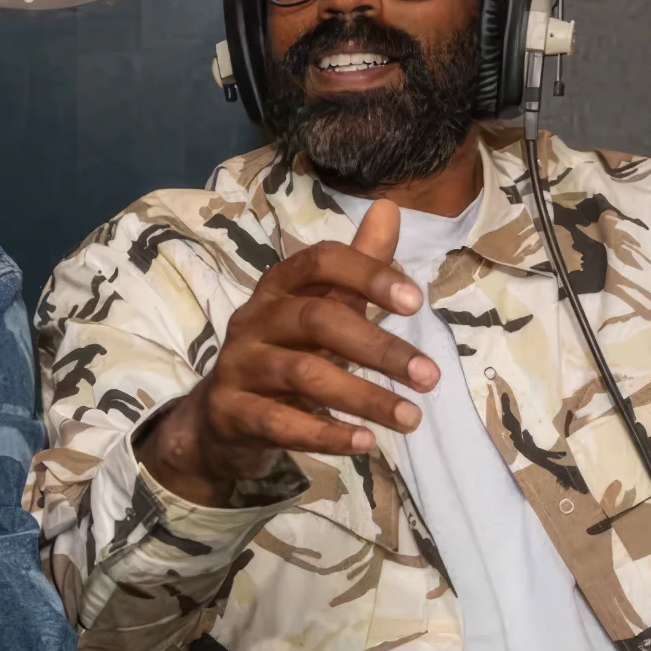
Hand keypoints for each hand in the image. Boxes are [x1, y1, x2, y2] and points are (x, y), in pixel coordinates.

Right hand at [140, 201, 438, 507]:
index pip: (319, 263)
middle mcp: (253, 320)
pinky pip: (280, 422)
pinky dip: (324, 433)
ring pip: (303, 374)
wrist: (221, 418)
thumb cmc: (284, 353)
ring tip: (410, 418)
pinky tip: (363, 442)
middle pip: (316, 320)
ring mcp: (239, 366)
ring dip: (364, 397)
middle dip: (378, 346)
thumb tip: (390, 208)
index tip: (416, 302)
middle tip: (429, 376)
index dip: (367, 274)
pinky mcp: (232, 412)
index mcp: (277, 288)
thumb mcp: (320, 308)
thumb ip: (357, 266)